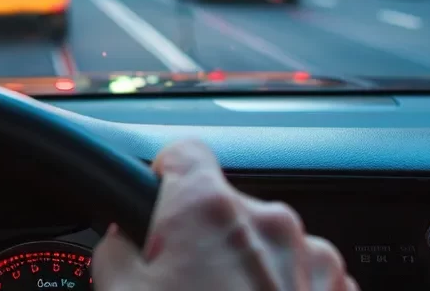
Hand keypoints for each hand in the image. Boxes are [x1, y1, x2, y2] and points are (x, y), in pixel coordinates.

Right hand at [94, 138, 356, 289]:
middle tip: (176, 288)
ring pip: (263, 244)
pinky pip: (299, 276)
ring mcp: (313, 260)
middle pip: (222, 206)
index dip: (159, 178)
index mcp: (208, 210)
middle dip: (199, 239)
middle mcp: (268, 222)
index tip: (151, 204)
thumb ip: (116, 251)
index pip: (180, 153)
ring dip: (243, 269)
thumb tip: (123, 240)